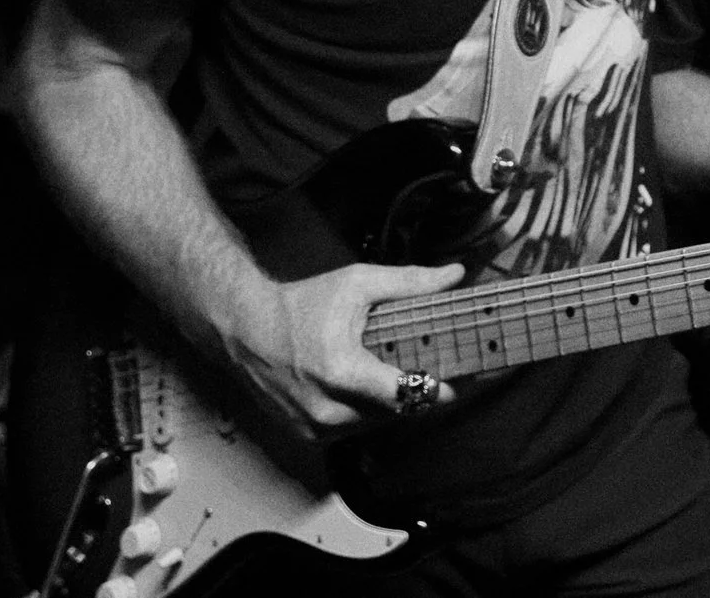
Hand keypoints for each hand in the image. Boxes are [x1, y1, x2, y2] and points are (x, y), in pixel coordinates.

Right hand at [213, 260, 464, 438]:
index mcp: (343, 372)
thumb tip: (455, 274)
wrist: (246, 329)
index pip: (407, 394)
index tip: (463, 374)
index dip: (440, 386)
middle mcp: (328, 409)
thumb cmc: (302, 304)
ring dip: (393, 402)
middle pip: (397, 410)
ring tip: (402, 372)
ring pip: (377, 422)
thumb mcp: (358, 284)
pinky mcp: (307, 434)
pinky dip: (367, 410)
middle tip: (437, 366)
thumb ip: (410, 282)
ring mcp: (315, 427)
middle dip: (420, 390)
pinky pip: (354, 428)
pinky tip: (369, 386)